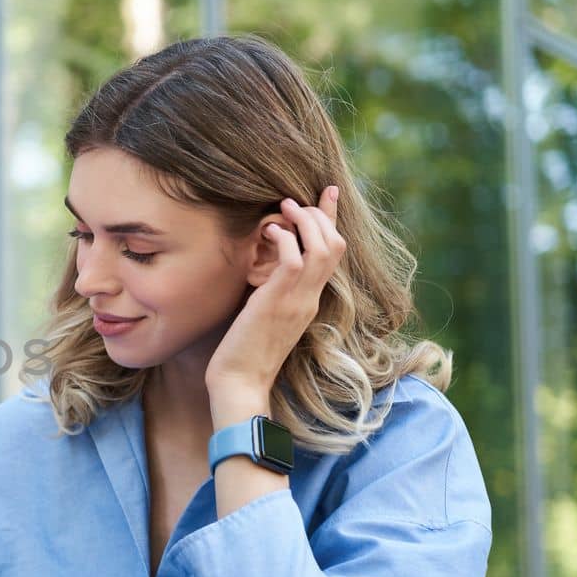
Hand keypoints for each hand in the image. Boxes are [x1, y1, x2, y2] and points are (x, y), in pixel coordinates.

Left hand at [205, 186, 344, 420]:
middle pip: (336, 245)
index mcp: (309, 301)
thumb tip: (262, 267)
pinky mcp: (278, 302)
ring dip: (306, 221)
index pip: (332, 254)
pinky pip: (295, 260)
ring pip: (322, 248)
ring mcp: (297, 300)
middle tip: (297, 200)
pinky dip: (286, 239)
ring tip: (285, 207)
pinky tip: (270, 230)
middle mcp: (310, 298)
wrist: (240, 383)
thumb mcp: (264, 315)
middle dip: (321, 214)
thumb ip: (272, 291)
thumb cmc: (244, 353)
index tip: (328, 192)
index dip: (332, 220)